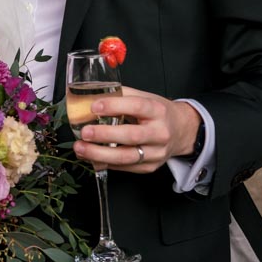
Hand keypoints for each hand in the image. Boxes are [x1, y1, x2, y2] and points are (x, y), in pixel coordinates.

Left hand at [73, 86, 200, 173]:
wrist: (181, 131)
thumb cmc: (158, 113)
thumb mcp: (145, 98)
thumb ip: (121, 95)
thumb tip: (92, 94)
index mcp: (158, 110)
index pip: (137, 106)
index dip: (114, 106)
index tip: (94, 107)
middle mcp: (160, 132)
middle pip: (132, 136)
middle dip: (105, 135)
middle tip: (84, 132)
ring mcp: (156, 152)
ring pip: (127, 157)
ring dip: (100, 154)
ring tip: (81, 148)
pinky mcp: (150, 167)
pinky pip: (125, 167)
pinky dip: (105, 163)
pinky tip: (90, 157)